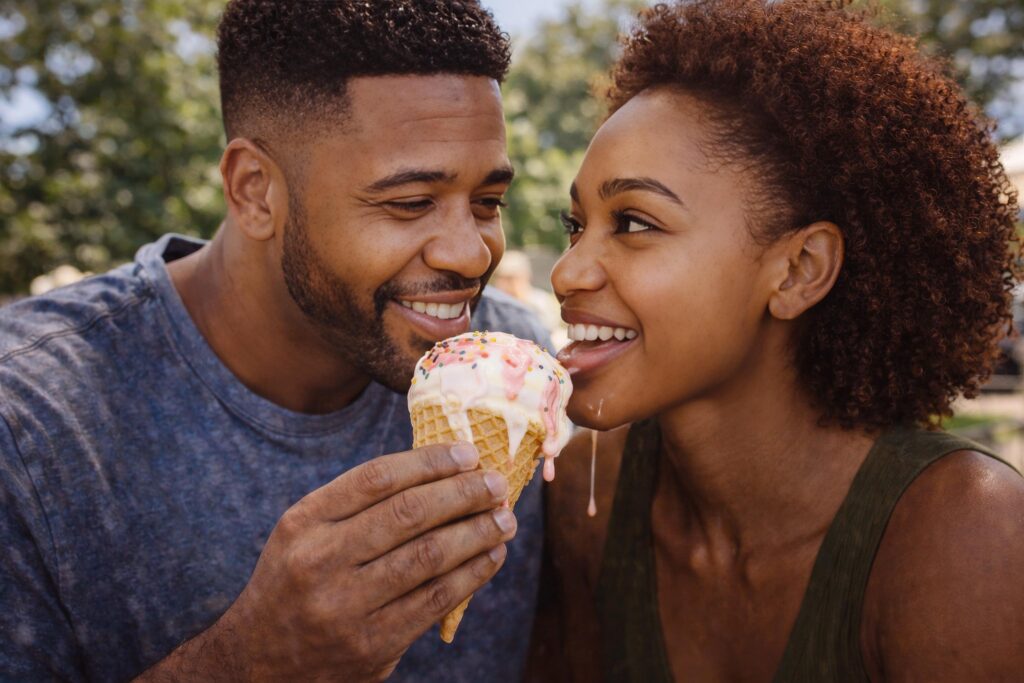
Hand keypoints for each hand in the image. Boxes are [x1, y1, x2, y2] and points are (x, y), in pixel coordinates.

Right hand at [139, 442, 514, 681]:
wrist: (257, 661)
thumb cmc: (297, 581)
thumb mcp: (306, 533)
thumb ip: (358, 504)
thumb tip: (442, 471)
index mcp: (303, 522)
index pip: (377, 478)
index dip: (429, 462)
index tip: (467, 453)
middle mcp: (320, 561)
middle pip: (408, 514)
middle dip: (462, 494)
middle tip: (495, 483)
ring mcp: (346, 606)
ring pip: (428, 557)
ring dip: (476, 533)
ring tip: (504, 519)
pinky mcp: (372, 644)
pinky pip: (435, 600)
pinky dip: (472, 574)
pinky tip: (491, 557)